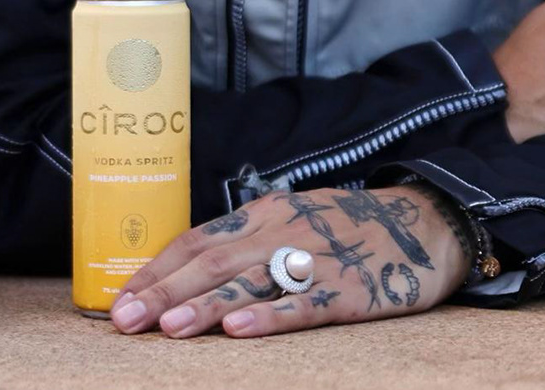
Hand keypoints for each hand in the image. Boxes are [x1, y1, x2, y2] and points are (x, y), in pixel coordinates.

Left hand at [107, 184, 469, 338]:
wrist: (425, 220)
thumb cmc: (349, 227)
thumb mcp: (292, 220)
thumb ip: (246, 242)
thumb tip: (187, 270)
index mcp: (264, 214)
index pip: (197, 240)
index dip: (157, 270)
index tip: (119, 299)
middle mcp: (282, 231)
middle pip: (213, 262)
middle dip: (164, 293)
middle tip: (124, 321)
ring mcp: (315, 258)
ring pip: (250, 282)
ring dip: (204, 305)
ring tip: (168, 328)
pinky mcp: (349, 288)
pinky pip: (303, 303)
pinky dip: (270, 315)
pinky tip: (241, 329)